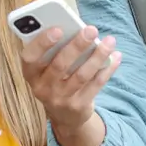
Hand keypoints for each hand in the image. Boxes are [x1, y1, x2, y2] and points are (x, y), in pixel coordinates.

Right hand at [20, 26, 119, 145]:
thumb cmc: (56, 80)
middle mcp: (42, 87)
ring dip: (97, 56)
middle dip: (77, 45)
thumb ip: (56, 50)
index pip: (30, 58)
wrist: (64, 116)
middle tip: (91, 30)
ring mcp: (60, 99)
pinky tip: (115, 56)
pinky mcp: (78, 106)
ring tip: (109, 41)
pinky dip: (107, 69)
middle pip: (60, 65)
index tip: (58, 29)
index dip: (42, 43)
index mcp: (31, 73)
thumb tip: (78, 29)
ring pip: (81, 75)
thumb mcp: (47, 69)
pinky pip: (95, 85)